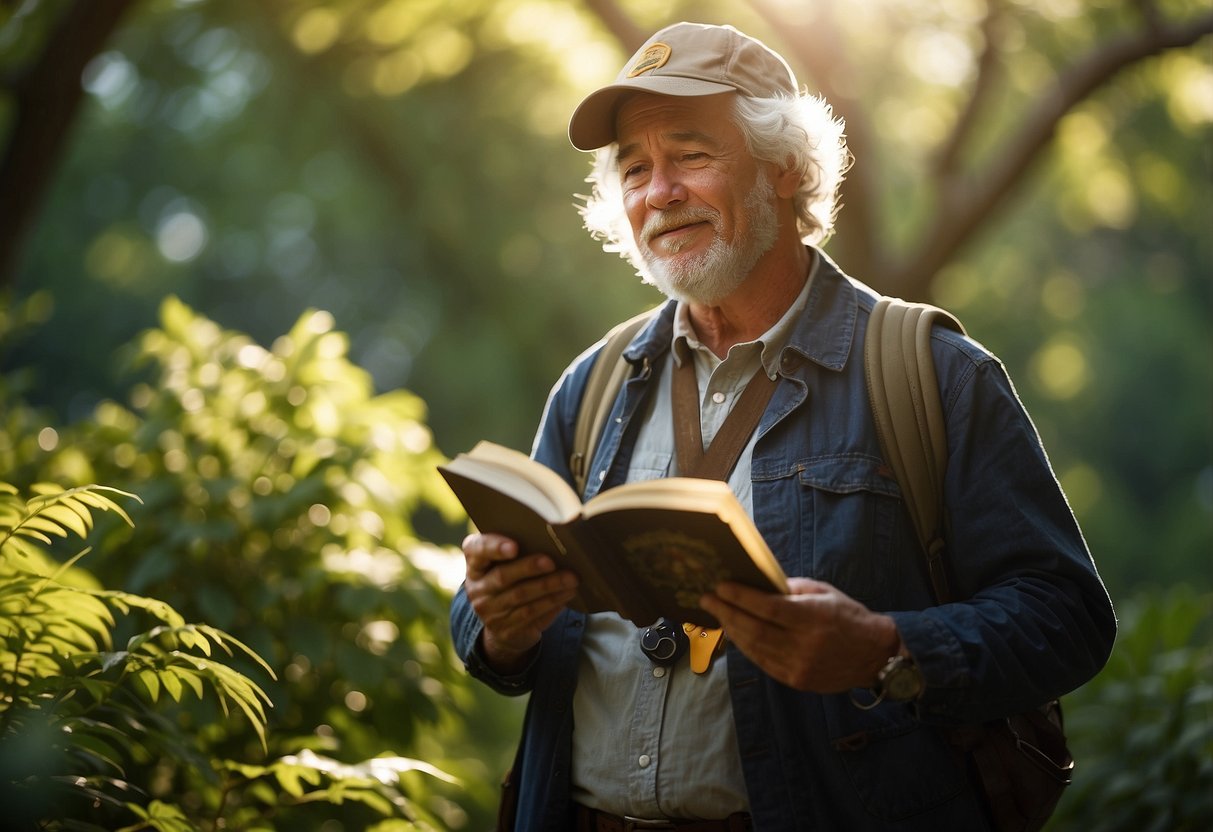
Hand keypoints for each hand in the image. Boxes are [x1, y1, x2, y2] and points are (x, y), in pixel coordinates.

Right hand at [462, 533, 578, 672]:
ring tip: (571, 578)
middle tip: (552, 562)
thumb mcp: (504, 566)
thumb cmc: (510, 582)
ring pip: (521, 596)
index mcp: (475, 565)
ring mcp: (490, 612)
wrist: (503, 626)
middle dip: (530, 567)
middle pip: (502, 576)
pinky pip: (532, 614)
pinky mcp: (506, 630)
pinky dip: (552, 602)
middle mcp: (477, 589)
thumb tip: (552, 541)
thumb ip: (518, 552)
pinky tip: (567, 593)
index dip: (494, 547)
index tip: (514, 547)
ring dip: (549, 586)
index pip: (476, 550)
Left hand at [700, 577, 900, 692]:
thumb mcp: (824, 592)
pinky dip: (746, 647)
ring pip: (755, 648)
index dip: (741, 597)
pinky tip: (735, 633)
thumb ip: (790, 589)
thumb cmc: (847, 617)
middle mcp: (806, 645)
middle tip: (707, 599)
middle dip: (727, 613)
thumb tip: (756, 583)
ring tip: (718, 614)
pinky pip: (762, 662)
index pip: (768, 608)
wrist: (874, 655)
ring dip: (732, 630)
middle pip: (755, 629)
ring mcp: (800, 667)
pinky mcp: (796, 681)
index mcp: (815, 618)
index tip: (720, 586)